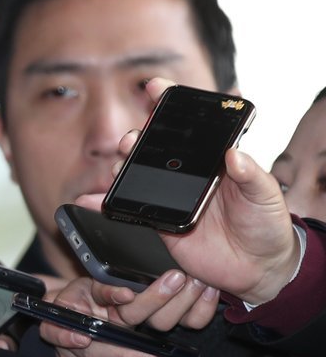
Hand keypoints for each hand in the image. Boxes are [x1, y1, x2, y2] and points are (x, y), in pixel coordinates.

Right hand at [39, 277, 197, 356]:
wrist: (78, 312)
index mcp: (62, 317)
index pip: (58, 329)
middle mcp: (69, 344)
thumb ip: (106, 289)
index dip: (66, 336)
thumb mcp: (92, 284)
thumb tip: (126, 294)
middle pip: (92, 354)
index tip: (84, 338)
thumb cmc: (87, 295)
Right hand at [78, 78, 298, 305]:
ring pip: (137, 174)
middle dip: (138, 136)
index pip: (188, 127)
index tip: (155, 88)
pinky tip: (90, 200)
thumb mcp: (267, 196)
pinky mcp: (158, 222)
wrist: (257, 268)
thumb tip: (234, 155)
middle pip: (153, 147)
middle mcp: (186, 175)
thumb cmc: (266, 225)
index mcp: (211, 161)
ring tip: (119, 162)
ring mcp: (170, 197)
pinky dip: (105, 205)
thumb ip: (252, 176)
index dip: (168, 105)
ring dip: (122, 165)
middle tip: (134, 138)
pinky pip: (128, 210)